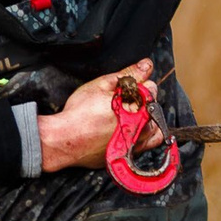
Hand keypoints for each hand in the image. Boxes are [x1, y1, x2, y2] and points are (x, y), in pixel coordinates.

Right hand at [37, 59, 162, 173]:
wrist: (65, 140)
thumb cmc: (80, 113)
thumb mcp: (101, 85)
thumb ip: (128, 75)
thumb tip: (146, 65)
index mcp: (138, 106)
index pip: (152, 89)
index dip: (138, 85)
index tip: (125, 89)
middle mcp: (142, 127)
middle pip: (154, 108)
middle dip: (141, 102)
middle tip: (121, 102)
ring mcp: (137, 144)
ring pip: (153, 128)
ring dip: (144, 120)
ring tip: (125, 117)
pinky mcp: (129, 155)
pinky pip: (145, 146)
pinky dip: (139, 137)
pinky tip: (125, 131)